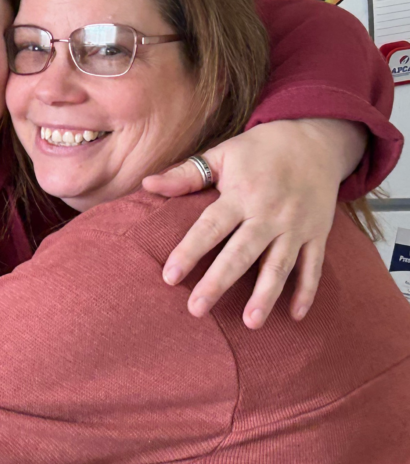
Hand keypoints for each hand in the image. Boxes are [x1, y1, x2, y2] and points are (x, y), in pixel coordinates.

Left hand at [143, 118, 366, 328]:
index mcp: (242, 194)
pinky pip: (314, 266)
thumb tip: (146, 184)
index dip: (189, 252)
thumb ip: (186, 174)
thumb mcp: (223, 154)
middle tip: (196, 310)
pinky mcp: (318, 234)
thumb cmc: (260, 150)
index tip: (169, 276)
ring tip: (250, 323)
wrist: (316, 139)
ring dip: (266, 295)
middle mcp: (269, 213)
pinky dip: (307, 291)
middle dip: (219, 282)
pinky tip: (295, 316)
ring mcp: (297, 226)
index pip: (210, 227)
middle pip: (242, 253)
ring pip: (280, 265)